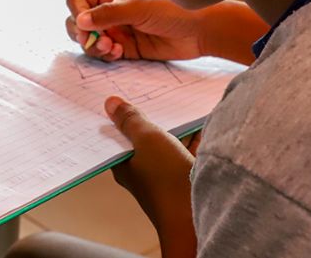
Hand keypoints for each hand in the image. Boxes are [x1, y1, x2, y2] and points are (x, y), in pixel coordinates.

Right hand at [66, 0, 204, 61]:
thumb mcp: (140, 8)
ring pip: (90, 40)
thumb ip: (109, 14)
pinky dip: (106, 55)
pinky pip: (106, 54)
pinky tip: (119, 52)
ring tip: (111, 47)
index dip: (77, 11)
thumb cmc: (176, 9)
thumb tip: (81, 20)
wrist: (201, 30)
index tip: (84, 24)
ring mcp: (119, 30)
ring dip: (94, 46)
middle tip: (93, 40)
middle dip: (82, 33)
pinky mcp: (127, 48)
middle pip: (79, 22)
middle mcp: (112, 11)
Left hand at [106, 97, 196, 256]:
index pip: (116, 137)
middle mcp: (143, 172)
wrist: (198, 214)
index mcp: (125, 166)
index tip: (124, 97)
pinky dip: (193, 139)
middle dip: (151, 119)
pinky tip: (200, 124)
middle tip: (155, 95)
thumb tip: (111, 103)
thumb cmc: (166, 180)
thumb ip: (130, 120)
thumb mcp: (146, 139)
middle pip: (144, 139)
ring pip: (168, 145)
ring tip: (179, 103)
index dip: (120, 118)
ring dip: (174, 128)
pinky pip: (188, 152)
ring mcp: (166, 176)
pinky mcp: (187, 178)